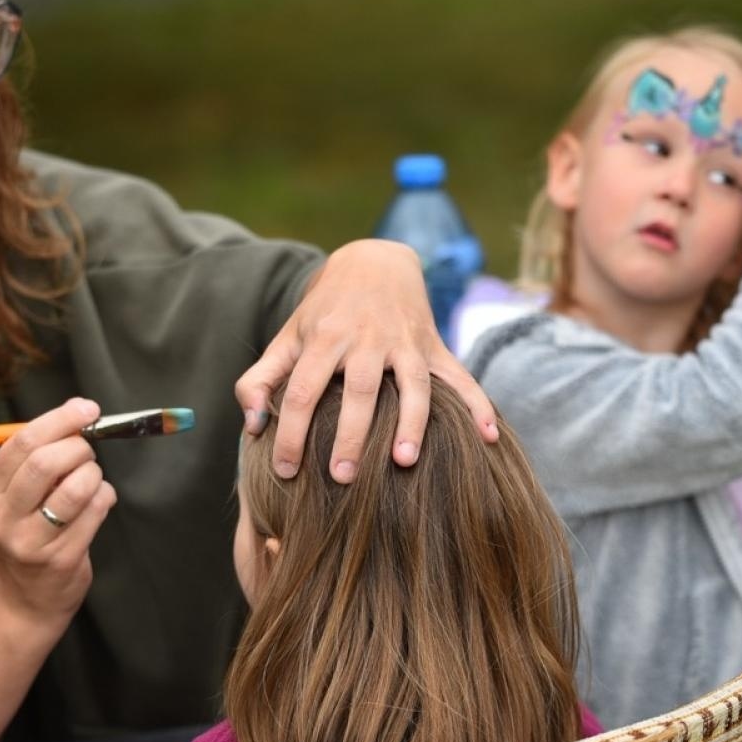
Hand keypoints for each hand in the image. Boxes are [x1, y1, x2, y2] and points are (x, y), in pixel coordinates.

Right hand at [0, 398, 116, 639]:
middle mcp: (3, 517)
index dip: (60, 419)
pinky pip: (95, 510)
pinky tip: (98, 502)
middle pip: (45, 463)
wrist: (26, 599)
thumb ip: (38, 458)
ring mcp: (31, 542)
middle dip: (78, 447)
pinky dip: (105, 497)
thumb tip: (80, 414)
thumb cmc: (28, 532)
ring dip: (94, 474)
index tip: (86, 409)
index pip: (21, 443)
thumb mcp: (16, 497)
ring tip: (92, 479)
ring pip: (76, 487)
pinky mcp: (61, 559)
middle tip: (87, 450)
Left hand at [235, 238, 496, 482]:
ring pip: (413, 385)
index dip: (290, 431)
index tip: (285, 472)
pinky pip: (461, 378)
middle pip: (360, 390)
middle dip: (351, 435)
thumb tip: (252, 424)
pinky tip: (489, 437)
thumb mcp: (288, 337)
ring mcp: (406, 343)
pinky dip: (478, 405)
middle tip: (343, 479)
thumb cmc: (323, 314)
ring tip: (405, 463)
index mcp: (325, 338)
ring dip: (412, 423)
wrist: (374, 262)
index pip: (303, 390)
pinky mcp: (434, 348)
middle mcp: (367, 339)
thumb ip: (260, 380)